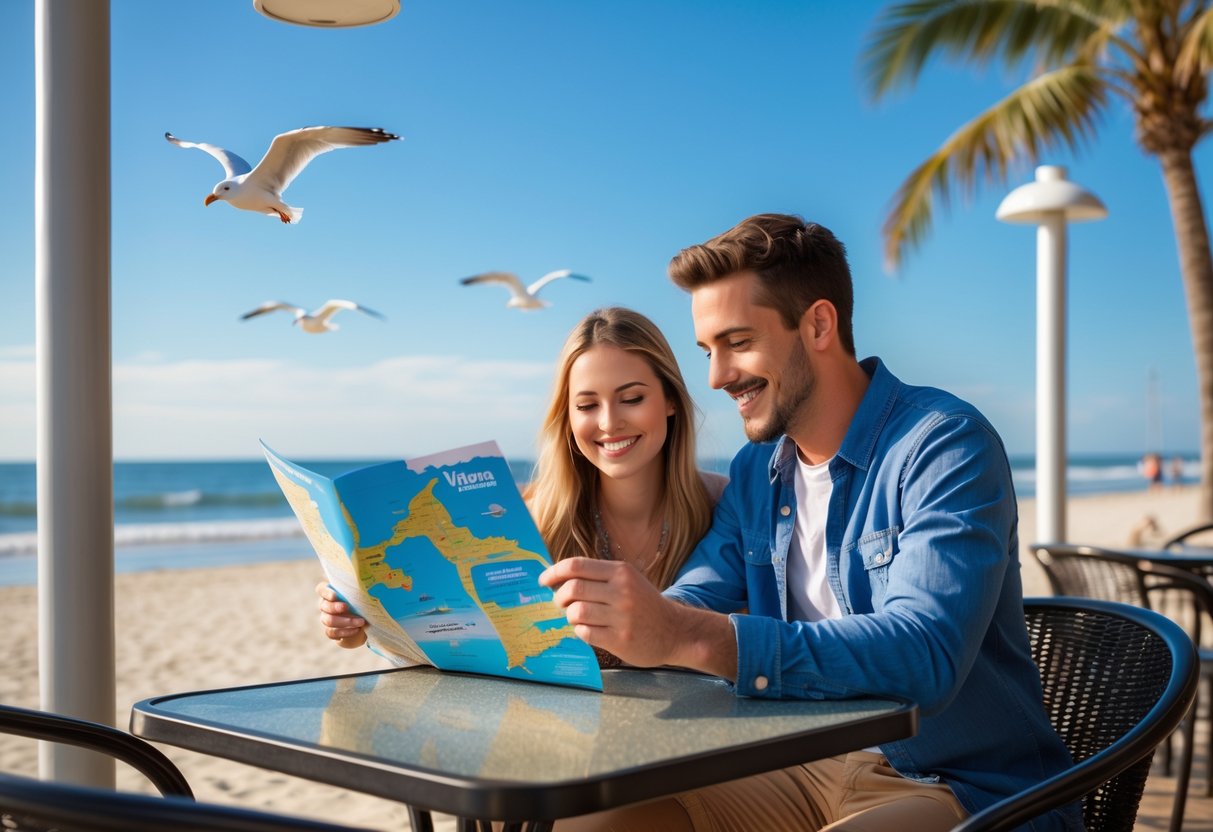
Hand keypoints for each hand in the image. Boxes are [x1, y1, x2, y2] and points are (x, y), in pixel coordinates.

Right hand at [315, 581, 367, 648]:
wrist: (361, 621)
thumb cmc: (360, 602)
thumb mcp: (360, 595)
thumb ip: (359, 590)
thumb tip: (372, 584)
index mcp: (330, 593)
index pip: (321, 589)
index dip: (326, 592)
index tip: (335, 595)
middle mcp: (325, 605)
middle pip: (324, 606)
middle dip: (336, 607)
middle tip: (348, 607)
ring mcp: (326, 619)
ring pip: (329, 620)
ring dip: (345, 621)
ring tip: (361, 622)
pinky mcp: (330, 631)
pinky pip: (333, 633)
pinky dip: (346, 632)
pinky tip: (357, 629)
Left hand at [539, 557, 701, 669]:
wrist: (676, 631)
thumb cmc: (645, 604)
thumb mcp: (628, 580)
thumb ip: (599, 577)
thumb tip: (558, 578)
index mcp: (620, 572)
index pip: (576, 566)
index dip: (554, 572)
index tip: (544, 580)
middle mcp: (621, 591)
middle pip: (572, 588)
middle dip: (559, 597)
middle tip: (560, 603)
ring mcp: (621, 616)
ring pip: (576, 612)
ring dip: (569, 616)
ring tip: (576, 618)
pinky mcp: (620, 639)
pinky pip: (585, 633)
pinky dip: (580, 631)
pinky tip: (588, 630)